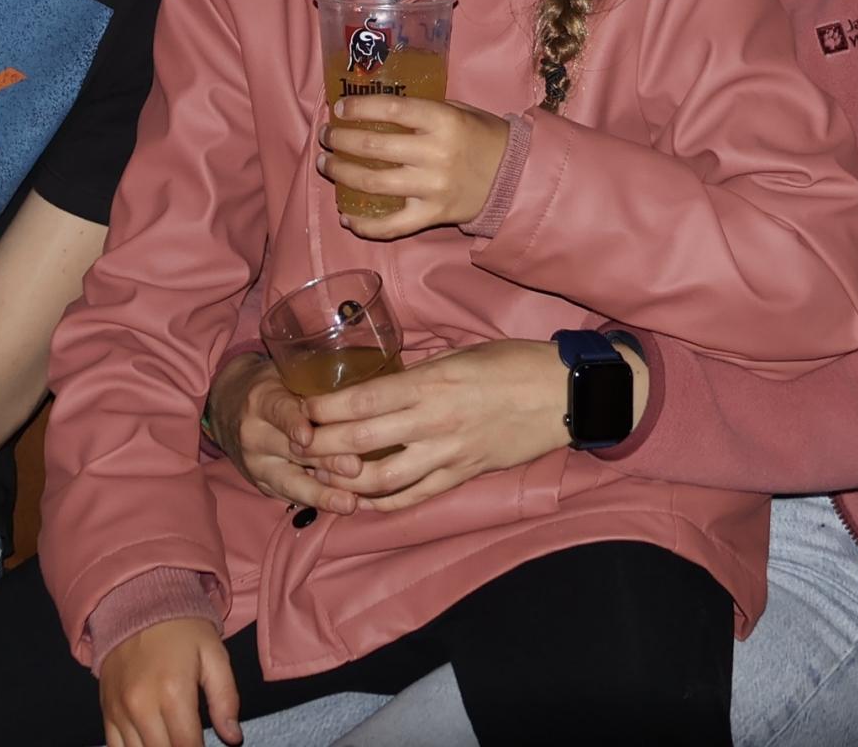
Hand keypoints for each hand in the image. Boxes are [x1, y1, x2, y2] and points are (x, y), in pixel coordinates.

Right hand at [98, 616, 242, 746]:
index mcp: (173, 691)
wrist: (138, 604)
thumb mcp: (214, 655)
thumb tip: (232, 737)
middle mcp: (142, 706)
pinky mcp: (107, 711)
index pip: (188, 746)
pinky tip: (150, 744)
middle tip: (191, 742)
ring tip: (173, 741)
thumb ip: (226, 699)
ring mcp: (120, 710)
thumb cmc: (182, 629)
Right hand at [208, 351, 363, 516]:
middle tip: (354, 468)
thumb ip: (314, 383)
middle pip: (291, 451)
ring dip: (322, 493)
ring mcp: (256, 464)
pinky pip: (290, 496)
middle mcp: (254, 434)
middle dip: (324, 461)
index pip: (278, 412)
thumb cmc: (271, 386)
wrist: (227, 409)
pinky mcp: (262, 485)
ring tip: (348, 503)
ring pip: (290, 482)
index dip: (293, 424)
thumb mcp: (284, 373)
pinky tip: (343, 506)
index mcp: (261, 400)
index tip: (309, 436)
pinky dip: (317, 502)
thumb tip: (364, 388)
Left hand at [303, 339, 604, 510]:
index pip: (363, 399)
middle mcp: (434, 421)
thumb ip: (420, 372)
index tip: (301, 409)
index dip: (325, 408)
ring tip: (323, 475)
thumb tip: (381, 382)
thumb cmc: (512, 363)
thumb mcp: (461, 354)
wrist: (561, 394)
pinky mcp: (463, 475)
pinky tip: (362, 500)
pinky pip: (415, 496)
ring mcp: (448, 454)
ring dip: (345, 481)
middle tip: (296, 446)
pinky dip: (384, 502)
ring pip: (382, 478)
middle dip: (321, 446)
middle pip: (361, 441)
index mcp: (431, 383)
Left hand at [320, 95, 514, 238]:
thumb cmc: (483, 136)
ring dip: (342, 173)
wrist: (514, 176)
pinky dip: (364, 225)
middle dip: (340, 140)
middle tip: (326, 137)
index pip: (391, 109)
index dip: (359, 107)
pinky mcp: (432, 216)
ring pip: (374, 183)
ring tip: (327, 165)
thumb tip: (376, 107)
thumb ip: (422, 110)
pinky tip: (346, 217)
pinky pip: (391, 226)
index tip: (339, 108)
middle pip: (373, 146)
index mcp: (442, 121)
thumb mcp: (459, 110)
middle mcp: (434, 154)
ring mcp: (432, 188)